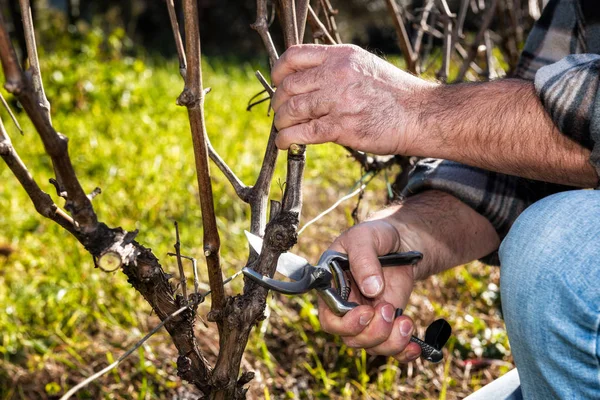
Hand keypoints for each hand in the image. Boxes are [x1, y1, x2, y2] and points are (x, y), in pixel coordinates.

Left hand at [271, 44, 433, 154]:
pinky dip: (287, 139)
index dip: (279, 71)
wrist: (420, 115)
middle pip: (289, 86)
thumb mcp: (365, 67)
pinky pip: (303, 133)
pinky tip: (284, 143)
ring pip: (292, 110)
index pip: (294, 56)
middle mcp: (337, 75)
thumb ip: (336, 70)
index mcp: (341, 56)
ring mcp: (339, 101)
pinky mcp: (342, 127)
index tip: (277, 82)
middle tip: (280, 112)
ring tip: (283, 129)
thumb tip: (307, 82)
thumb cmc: (395, 94)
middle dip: (279, 102)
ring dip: (281, 122)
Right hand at [318, 219, 422, 361]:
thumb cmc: (376, 234)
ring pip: (372, 346)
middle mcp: (347, 307)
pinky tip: (415, 347)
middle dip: (373, 332)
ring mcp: (368, 317)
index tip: (368, 311)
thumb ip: (363, 258)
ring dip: (390, 342)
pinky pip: (391, 347)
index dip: (347, 323)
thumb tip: (371, 289)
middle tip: (389, 308)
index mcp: (332, 287)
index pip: (330, 318)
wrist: (402, 240)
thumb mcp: (365, 237)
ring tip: (406, 322)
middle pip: (351, 338)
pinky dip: (403, 352)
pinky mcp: (387, 322)